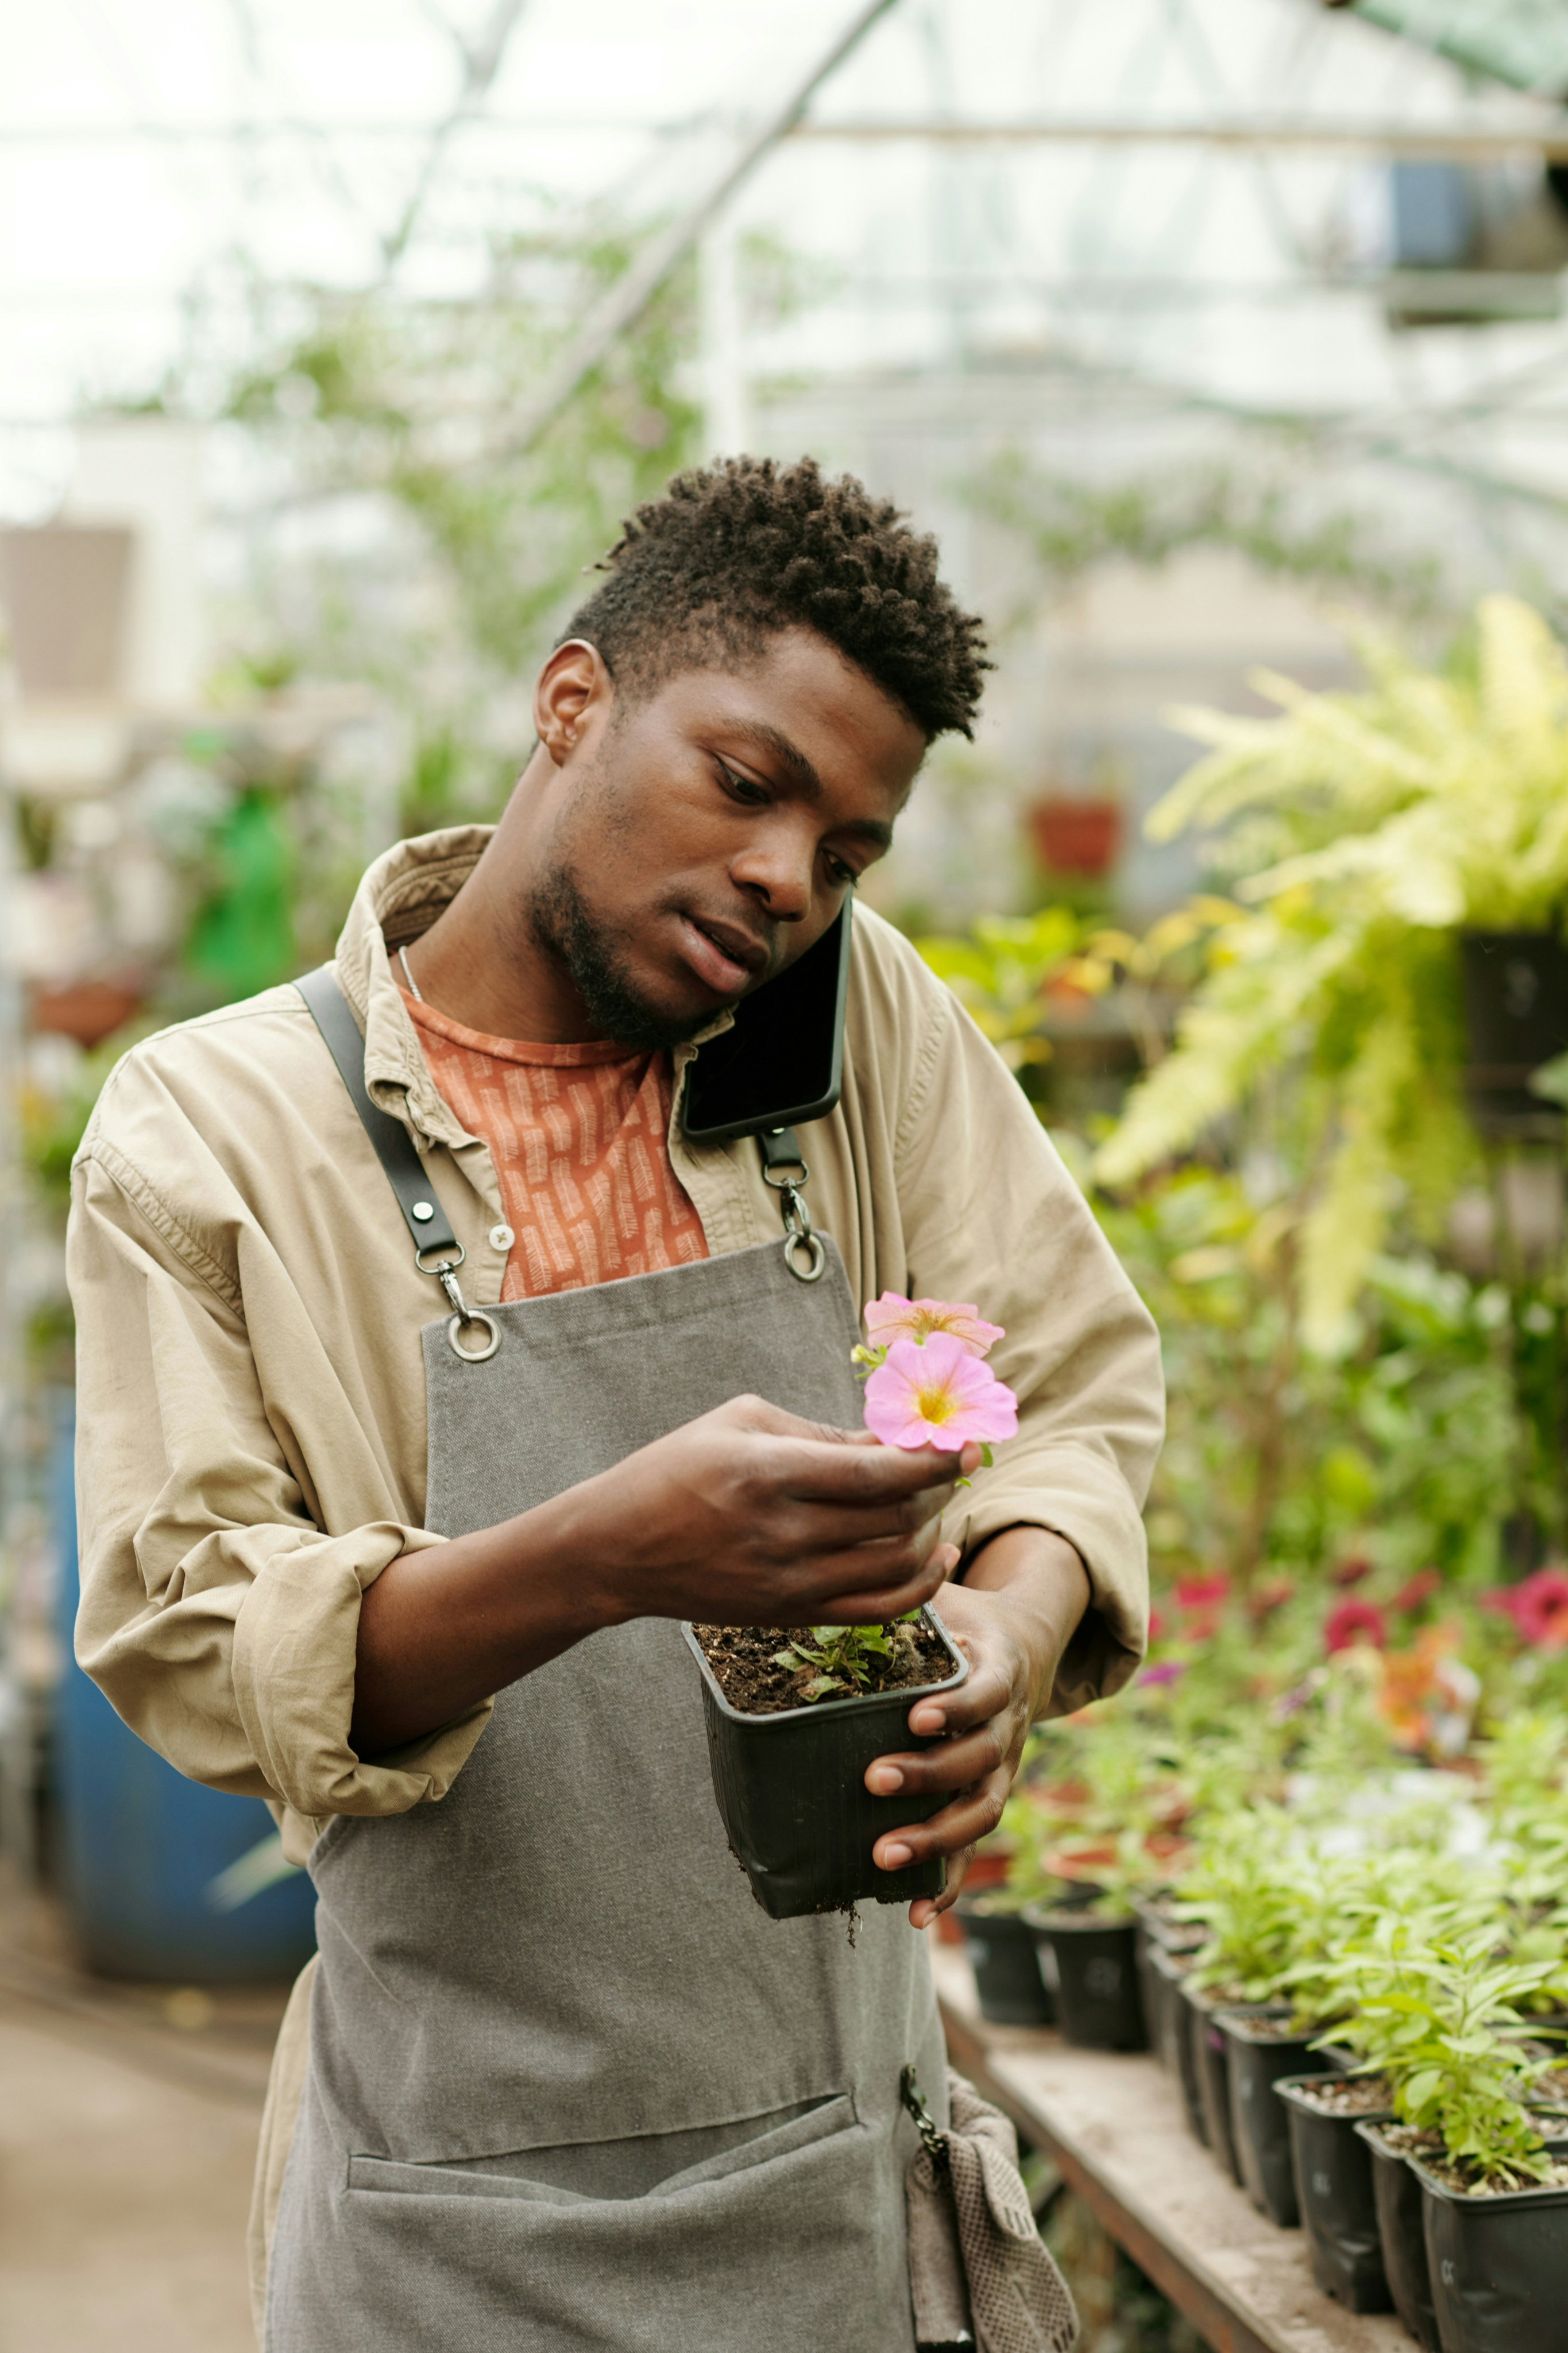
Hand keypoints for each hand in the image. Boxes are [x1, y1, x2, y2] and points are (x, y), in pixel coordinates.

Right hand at [574, 1395, 977, 1630]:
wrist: (617, 1548)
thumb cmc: (677, 1468)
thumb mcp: (742, 1423)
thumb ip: (823, 1432)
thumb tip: (896, 1438)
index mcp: (769, 1473)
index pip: (877, 1472)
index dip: (934, 1460)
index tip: (967, 1445)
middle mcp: (782, 1533)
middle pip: (894, 1518)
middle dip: (936, 1488)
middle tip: (946, 1465)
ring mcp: (787, 1582)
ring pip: (893, 1565)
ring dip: (929, 1533)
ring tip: (932, 1504)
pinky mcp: (788, 1614)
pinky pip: (875, 1610)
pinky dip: (917, 1587)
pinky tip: (934, 1559)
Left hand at [861, 1527, 1090, 1926]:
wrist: (1022, 1643)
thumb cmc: (964, 1616)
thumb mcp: (947, 1595)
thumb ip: (913, 1587)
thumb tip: (867, 1556)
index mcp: (1001, 1669)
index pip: (987, 1692)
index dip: (958, 1706)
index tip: (916, 1715)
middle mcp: (1011, 1724)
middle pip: (980, 1759)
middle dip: (929, 1775)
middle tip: (873, 1779)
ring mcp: (1003, 1768)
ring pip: (981, 1812)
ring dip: (936, 1839)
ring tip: (882, 1856)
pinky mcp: (987, 1797)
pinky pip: (973, 1849)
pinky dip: (946, 1883)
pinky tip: (912, 1914)